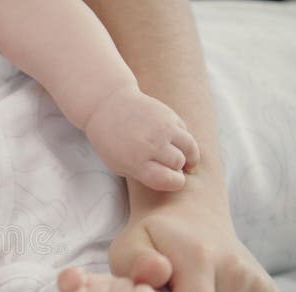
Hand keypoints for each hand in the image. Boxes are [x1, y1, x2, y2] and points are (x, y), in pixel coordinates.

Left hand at [85, 87, 199, 191]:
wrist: (106, 105)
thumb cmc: (110, 141)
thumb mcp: (118, 165)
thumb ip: (143, 174)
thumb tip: (172, 178)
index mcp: (136, 162)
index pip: (168, 180)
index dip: (175, 183)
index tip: (174, 180)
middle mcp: (151, 145)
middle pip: (178, 163)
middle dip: (177, 168)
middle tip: (171, 166)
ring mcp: (162, 128)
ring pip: (190, 148)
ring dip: (188, 155)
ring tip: (184, 158)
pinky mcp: (169, 114)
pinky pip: (185, 132)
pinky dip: (183, 140)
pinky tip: (175, 143)